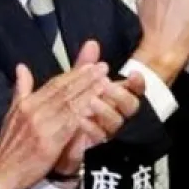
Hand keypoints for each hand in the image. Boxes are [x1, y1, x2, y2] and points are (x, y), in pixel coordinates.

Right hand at [0, 61, 110, 188]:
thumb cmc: (9, 146)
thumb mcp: (12, 113)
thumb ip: (21, 89)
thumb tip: (21, 67)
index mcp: (27, 103)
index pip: (55, 83)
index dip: (74, 73)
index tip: (91, 65)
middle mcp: (34, 111)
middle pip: (64, 90)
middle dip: (86, 77)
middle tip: (103, 67)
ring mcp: (41, 126)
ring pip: (69, 104)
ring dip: (89, 92)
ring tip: (104, 82)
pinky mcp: (48, 142)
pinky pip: (69, 124)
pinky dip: (83, 113)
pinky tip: (96, 106)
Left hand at [51, 41, 147, 177]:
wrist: (50, 141)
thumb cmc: (70, 108)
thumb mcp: (76, 84)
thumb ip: (85, 65)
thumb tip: (91, 43)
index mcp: (116, 98)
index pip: (136, 89)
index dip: (138, 83)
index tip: (133, 74)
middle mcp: (116, 113)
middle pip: (131, 106)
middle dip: (120, 95)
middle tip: (106, 85)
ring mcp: (107, 130)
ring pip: (116, 122)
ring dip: (105, 110)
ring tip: (91, 102)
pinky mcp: (96, 145)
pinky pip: (98, 138)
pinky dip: (90, 128)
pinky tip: (80, 120)